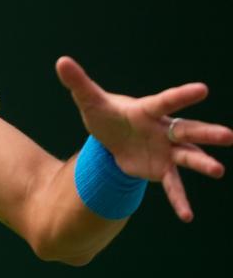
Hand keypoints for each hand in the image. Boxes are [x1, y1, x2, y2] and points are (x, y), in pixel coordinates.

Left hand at [56, 56, 232, 221]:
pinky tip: (186, 216)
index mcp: (148, 110)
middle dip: (206, 133)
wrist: (112, 138)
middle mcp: (163, 129)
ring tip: (217, 171)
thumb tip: (61, 61)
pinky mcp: (162, 169)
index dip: (181, 96)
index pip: (165, 101)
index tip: (203, 89)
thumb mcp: (90, 101)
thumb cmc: (107, 115)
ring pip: (188, 156)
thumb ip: (78, 83)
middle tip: (228, 135)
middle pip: (187, 129)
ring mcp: (166, 150)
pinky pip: (173, 185)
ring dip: (202, 162)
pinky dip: (179, 199)